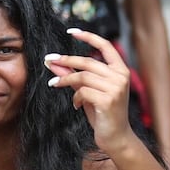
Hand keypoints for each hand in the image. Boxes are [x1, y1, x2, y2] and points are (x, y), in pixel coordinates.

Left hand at [45, 28, 135, 153]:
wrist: (116, 137)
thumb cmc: (103, 113)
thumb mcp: (88, 91)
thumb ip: (75, 76)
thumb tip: (54, 63)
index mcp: (120, 70)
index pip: (105, 46)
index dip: (88, 36)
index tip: (71, 31)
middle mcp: (121, 76)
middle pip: (88, 61)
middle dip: (66, 60)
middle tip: (49, 61)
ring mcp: (116, 88)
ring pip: (83, 76)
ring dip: (65, 80)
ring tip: (55, 84)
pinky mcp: (108, 100)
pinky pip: (83, 92)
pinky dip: (76, 97)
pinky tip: (76, 105)